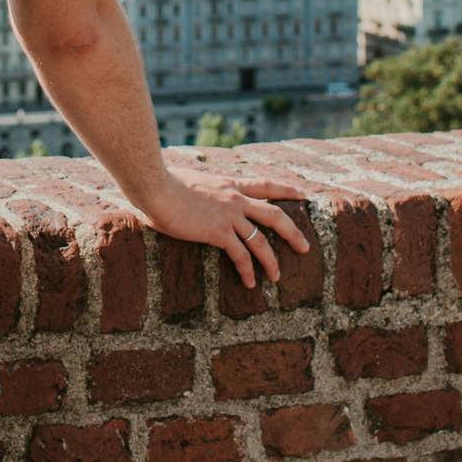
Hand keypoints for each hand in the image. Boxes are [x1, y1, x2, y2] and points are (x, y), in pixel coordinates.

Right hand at [131, 164, 311, 289]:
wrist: (156, 185)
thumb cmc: (164, 180)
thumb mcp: (190, 178)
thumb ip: (198, 185)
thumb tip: (188, 188)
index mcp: (229, 183)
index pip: (265, 184)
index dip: (286, 189)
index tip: (303, 194)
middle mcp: (235, 198)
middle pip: (275, 215)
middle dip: (293, 232)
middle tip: (305, 246)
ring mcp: (229, 216)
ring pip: (261, 241)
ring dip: (271, 261)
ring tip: (277, 277)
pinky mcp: (218, 232)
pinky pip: (240, 255)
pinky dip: (247, 271)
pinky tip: (250, 283)